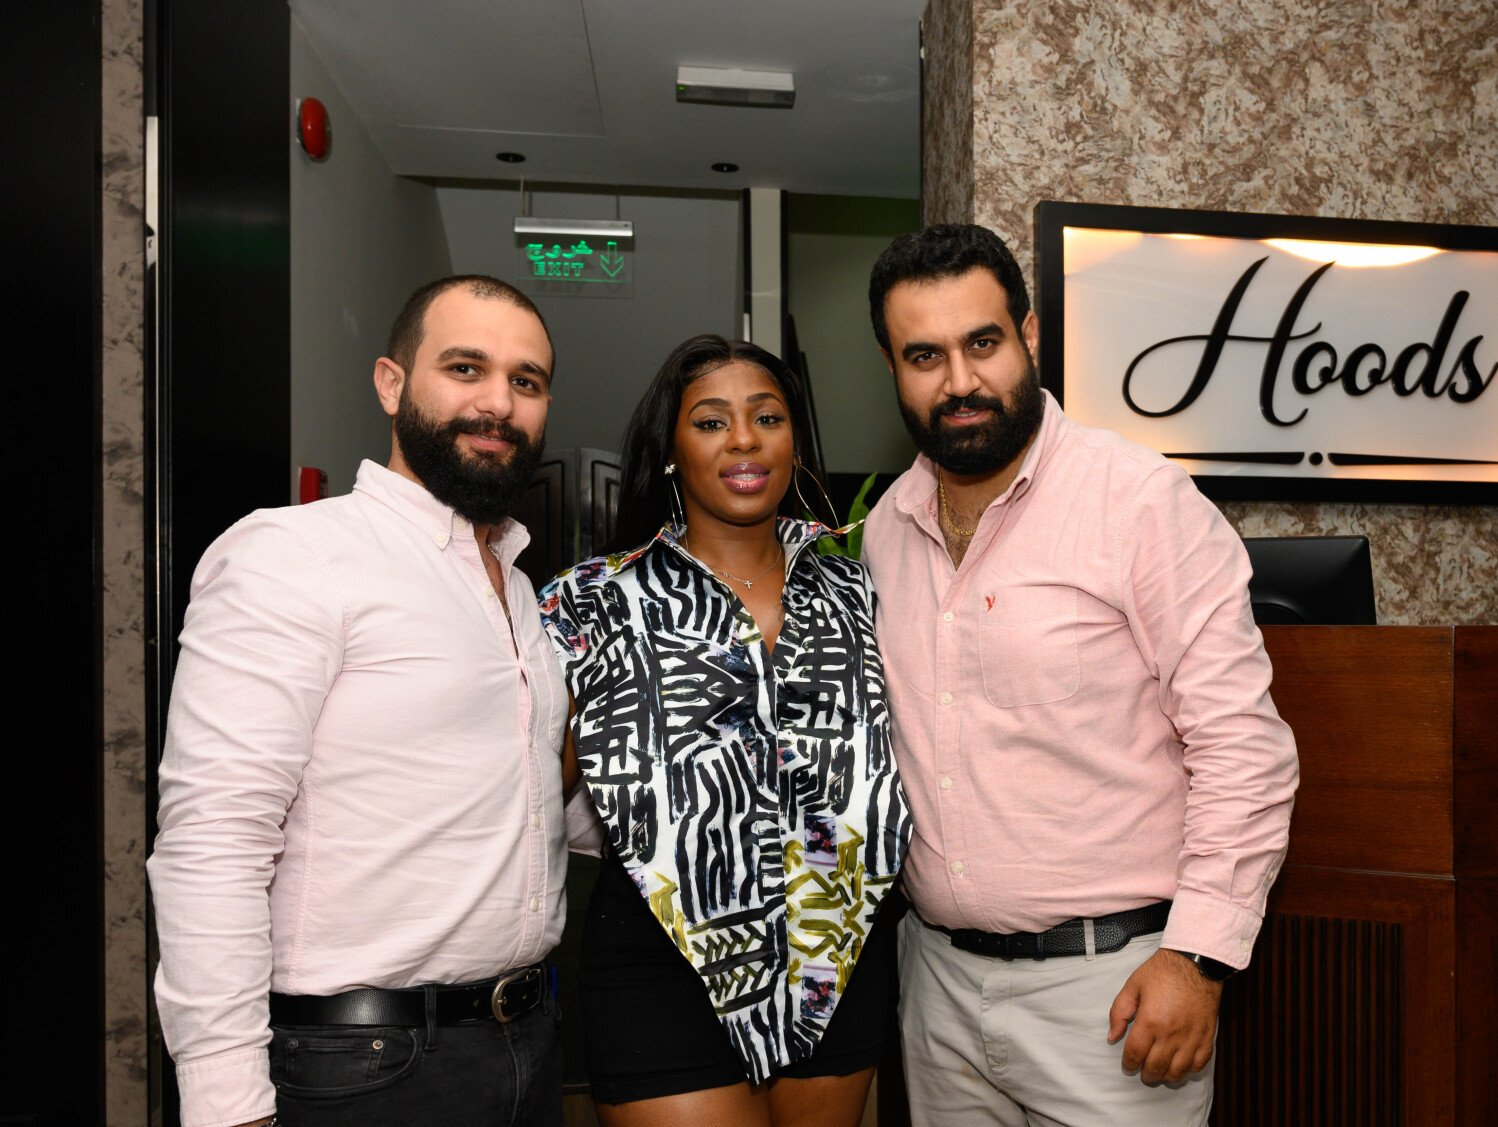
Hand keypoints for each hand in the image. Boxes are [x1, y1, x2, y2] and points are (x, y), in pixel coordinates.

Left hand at [1107, 948, 1221, 1083]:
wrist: (1195, 963)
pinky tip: (1180, 1065)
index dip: (1128, 1063)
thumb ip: (1119, 1012)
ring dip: (1166, 1076)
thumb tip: (1112, 1036)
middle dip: (1146, 1074)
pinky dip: (1189, 1070)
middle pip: (1156, 1067)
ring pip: (1178, 1071)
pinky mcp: (1207, 1037)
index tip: (1127, 1065)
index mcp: (1150, 1021)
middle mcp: (1171, 1034)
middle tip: (1141, 1071)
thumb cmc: (1162, 972)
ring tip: (1159, 1071)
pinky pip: (1199, 1064)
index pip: (1135, 1054)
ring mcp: (1191, 1038)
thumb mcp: (1132, 986)